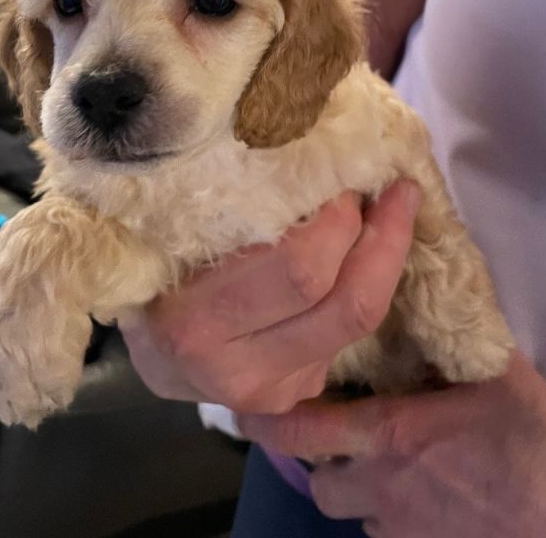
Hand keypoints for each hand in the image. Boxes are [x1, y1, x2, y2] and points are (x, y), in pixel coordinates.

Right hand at [121, 180, 420, 413]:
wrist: (150, 354)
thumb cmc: (157, 273)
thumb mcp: (172, 237)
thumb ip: (226, 210)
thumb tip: (304, 150)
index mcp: (194, 322)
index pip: (299, 269)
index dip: (339, 219)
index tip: (344, 172)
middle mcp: (236, 369)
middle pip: (344, 302)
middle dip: (381, 237)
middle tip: (391, 189)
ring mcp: (273, 393)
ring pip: (358, 323)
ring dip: (387, 259)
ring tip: (395, 210)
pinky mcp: (298, 396)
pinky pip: (349, 336)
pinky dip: (366, 285)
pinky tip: (367, 251)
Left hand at [240, 353, 545, 536]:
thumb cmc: (530, 440)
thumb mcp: (496, 373)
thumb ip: (457, 335)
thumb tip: (441, 289)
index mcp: (388, 435)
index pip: (303, 430)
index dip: (265, 422)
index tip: (242, 408)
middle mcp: (383, 486)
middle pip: (320, 486)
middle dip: (318, 462)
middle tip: (334, 434)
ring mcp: (405, 526)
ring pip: (354, 512)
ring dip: (356, 488)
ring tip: (378, 460)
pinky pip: (390, 533)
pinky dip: (391, 512)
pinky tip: (416, 489)